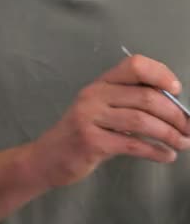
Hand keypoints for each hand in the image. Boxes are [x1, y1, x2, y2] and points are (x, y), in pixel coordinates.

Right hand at [28, 54, 189, 186]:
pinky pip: (133, 144)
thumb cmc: (81, 134)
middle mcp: (93, 96)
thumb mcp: (100, 111)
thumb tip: (175, 109)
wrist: (47, 158)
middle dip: (176, 115)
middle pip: (146, 97)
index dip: (161, 74)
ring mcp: (89, 118)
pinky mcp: (91, 142)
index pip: (134, 65)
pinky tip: (166, 156)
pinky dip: (156, 151)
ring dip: (170, 134)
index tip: (177, 91)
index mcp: (100, 84)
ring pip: (142, 121)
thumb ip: (129, 104)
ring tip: (183, 143)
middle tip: (189, 128)